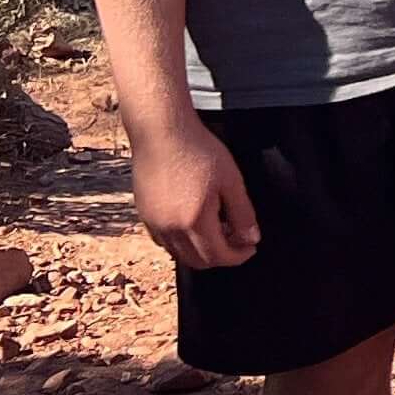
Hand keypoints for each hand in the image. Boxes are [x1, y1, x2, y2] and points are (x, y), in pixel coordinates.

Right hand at [129, 114, 260, 270]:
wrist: (161, 132)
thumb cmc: (196, 150)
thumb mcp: (231, 181)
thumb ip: (243, 214)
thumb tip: (251, 238)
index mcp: (193, 221)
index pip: (218, 256)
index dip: (239, 256)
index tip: (250, 247)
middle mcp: (169, 229)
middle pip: (198, 262)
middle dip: (221, 256)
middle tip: (238, 240)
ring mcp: (153, 223)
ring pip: (180, 254)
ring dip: (201, 250)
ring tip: (218, 228)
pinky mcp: (143, 215)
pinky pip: (164, 241)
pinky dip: (182, 242)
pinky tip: (194, 222)